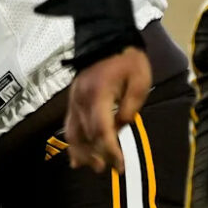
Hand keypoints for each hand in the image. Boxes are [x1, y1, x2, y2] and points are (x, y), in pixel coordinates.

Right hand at [64, 46, 151, 172]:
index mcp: (98, 95)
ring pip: (71, 131)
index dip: (110, 151)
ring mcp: (73, 99)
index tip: (119, 166)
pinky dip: (71, 140)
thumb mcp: (139, 82)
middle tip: (107, 170)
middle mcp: (81, 100)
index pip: (101, 131)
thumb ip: (131, 107)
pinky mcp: (72, 98)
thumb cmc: (127, 60)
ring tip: (88, 166)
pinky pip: (68, 123)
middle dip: (96, 155)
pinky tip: (74, 153)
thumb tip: (122, 126)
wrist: (106, 38)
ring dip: (79, 151)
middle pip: (85, 135)